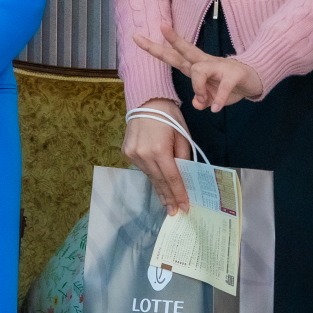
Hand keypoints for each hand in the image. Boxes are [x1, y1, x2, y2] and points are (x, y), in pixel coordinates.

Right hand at [123, 99, 192, 214]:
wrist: (146, 100)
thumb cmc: (169, 115)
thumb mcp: (182, 135)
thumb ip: (183, 156)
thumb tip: (185, 175)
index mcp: (160, 150)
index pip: (172, 178)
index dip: (179, 194)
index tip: (184, 207)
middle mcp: (144, 155)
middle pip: (159, 181)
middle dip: (168, 197)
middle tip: (174, 212)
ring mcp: (133, 155)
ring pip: (150, 176)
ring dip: (159, 189)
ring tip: (167, 202)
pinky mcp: (127, 152)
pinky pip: (142, 168)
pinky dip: (151, 176)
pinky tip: (157, 184)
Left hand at [134, 24, 266, 111]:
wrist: (254, 79)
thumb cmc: (227, 85)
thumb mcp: (211, 96)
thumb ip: (201, 99)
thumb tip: (198, 104)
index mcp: (195, 66)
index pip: (172, 55)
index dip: (155, 48)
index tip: (136, 37)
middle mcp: (205, 63)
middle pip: (185, 50)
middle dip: (172, 39)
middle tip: (161, 26)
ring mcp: (219, 67)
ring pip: (199, 71)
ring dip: (197, 88)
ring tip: (203, 100)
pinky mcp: (233, 75)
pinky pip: (222, 87)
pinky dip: (217, 99)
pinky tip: (214, 108)